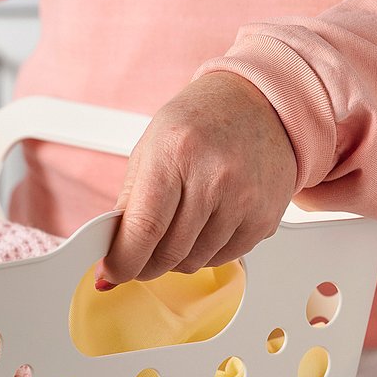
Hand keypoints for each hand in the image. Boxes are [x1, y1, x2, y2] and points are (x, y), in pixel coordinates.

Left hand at [99, 71, 297, 286]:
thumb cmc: (201, 122)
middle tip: (137, 258)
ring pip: (195, 261)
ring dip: (176, 259)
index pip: (144, 228)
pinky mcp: (265, 218)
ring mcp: (245, 199)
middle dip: (145, 265)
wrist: (260, 104)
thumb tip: (112, 251)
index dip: (123, 261)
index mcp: (176, 153)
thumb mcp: (150, 148)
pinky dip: (205, 253)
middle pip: (169, 252)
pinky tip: (204, 226)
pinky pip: (223, 258)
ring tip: (176, 230)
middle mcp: (215, 176)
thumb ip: (129, 202)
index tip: (111, 272)